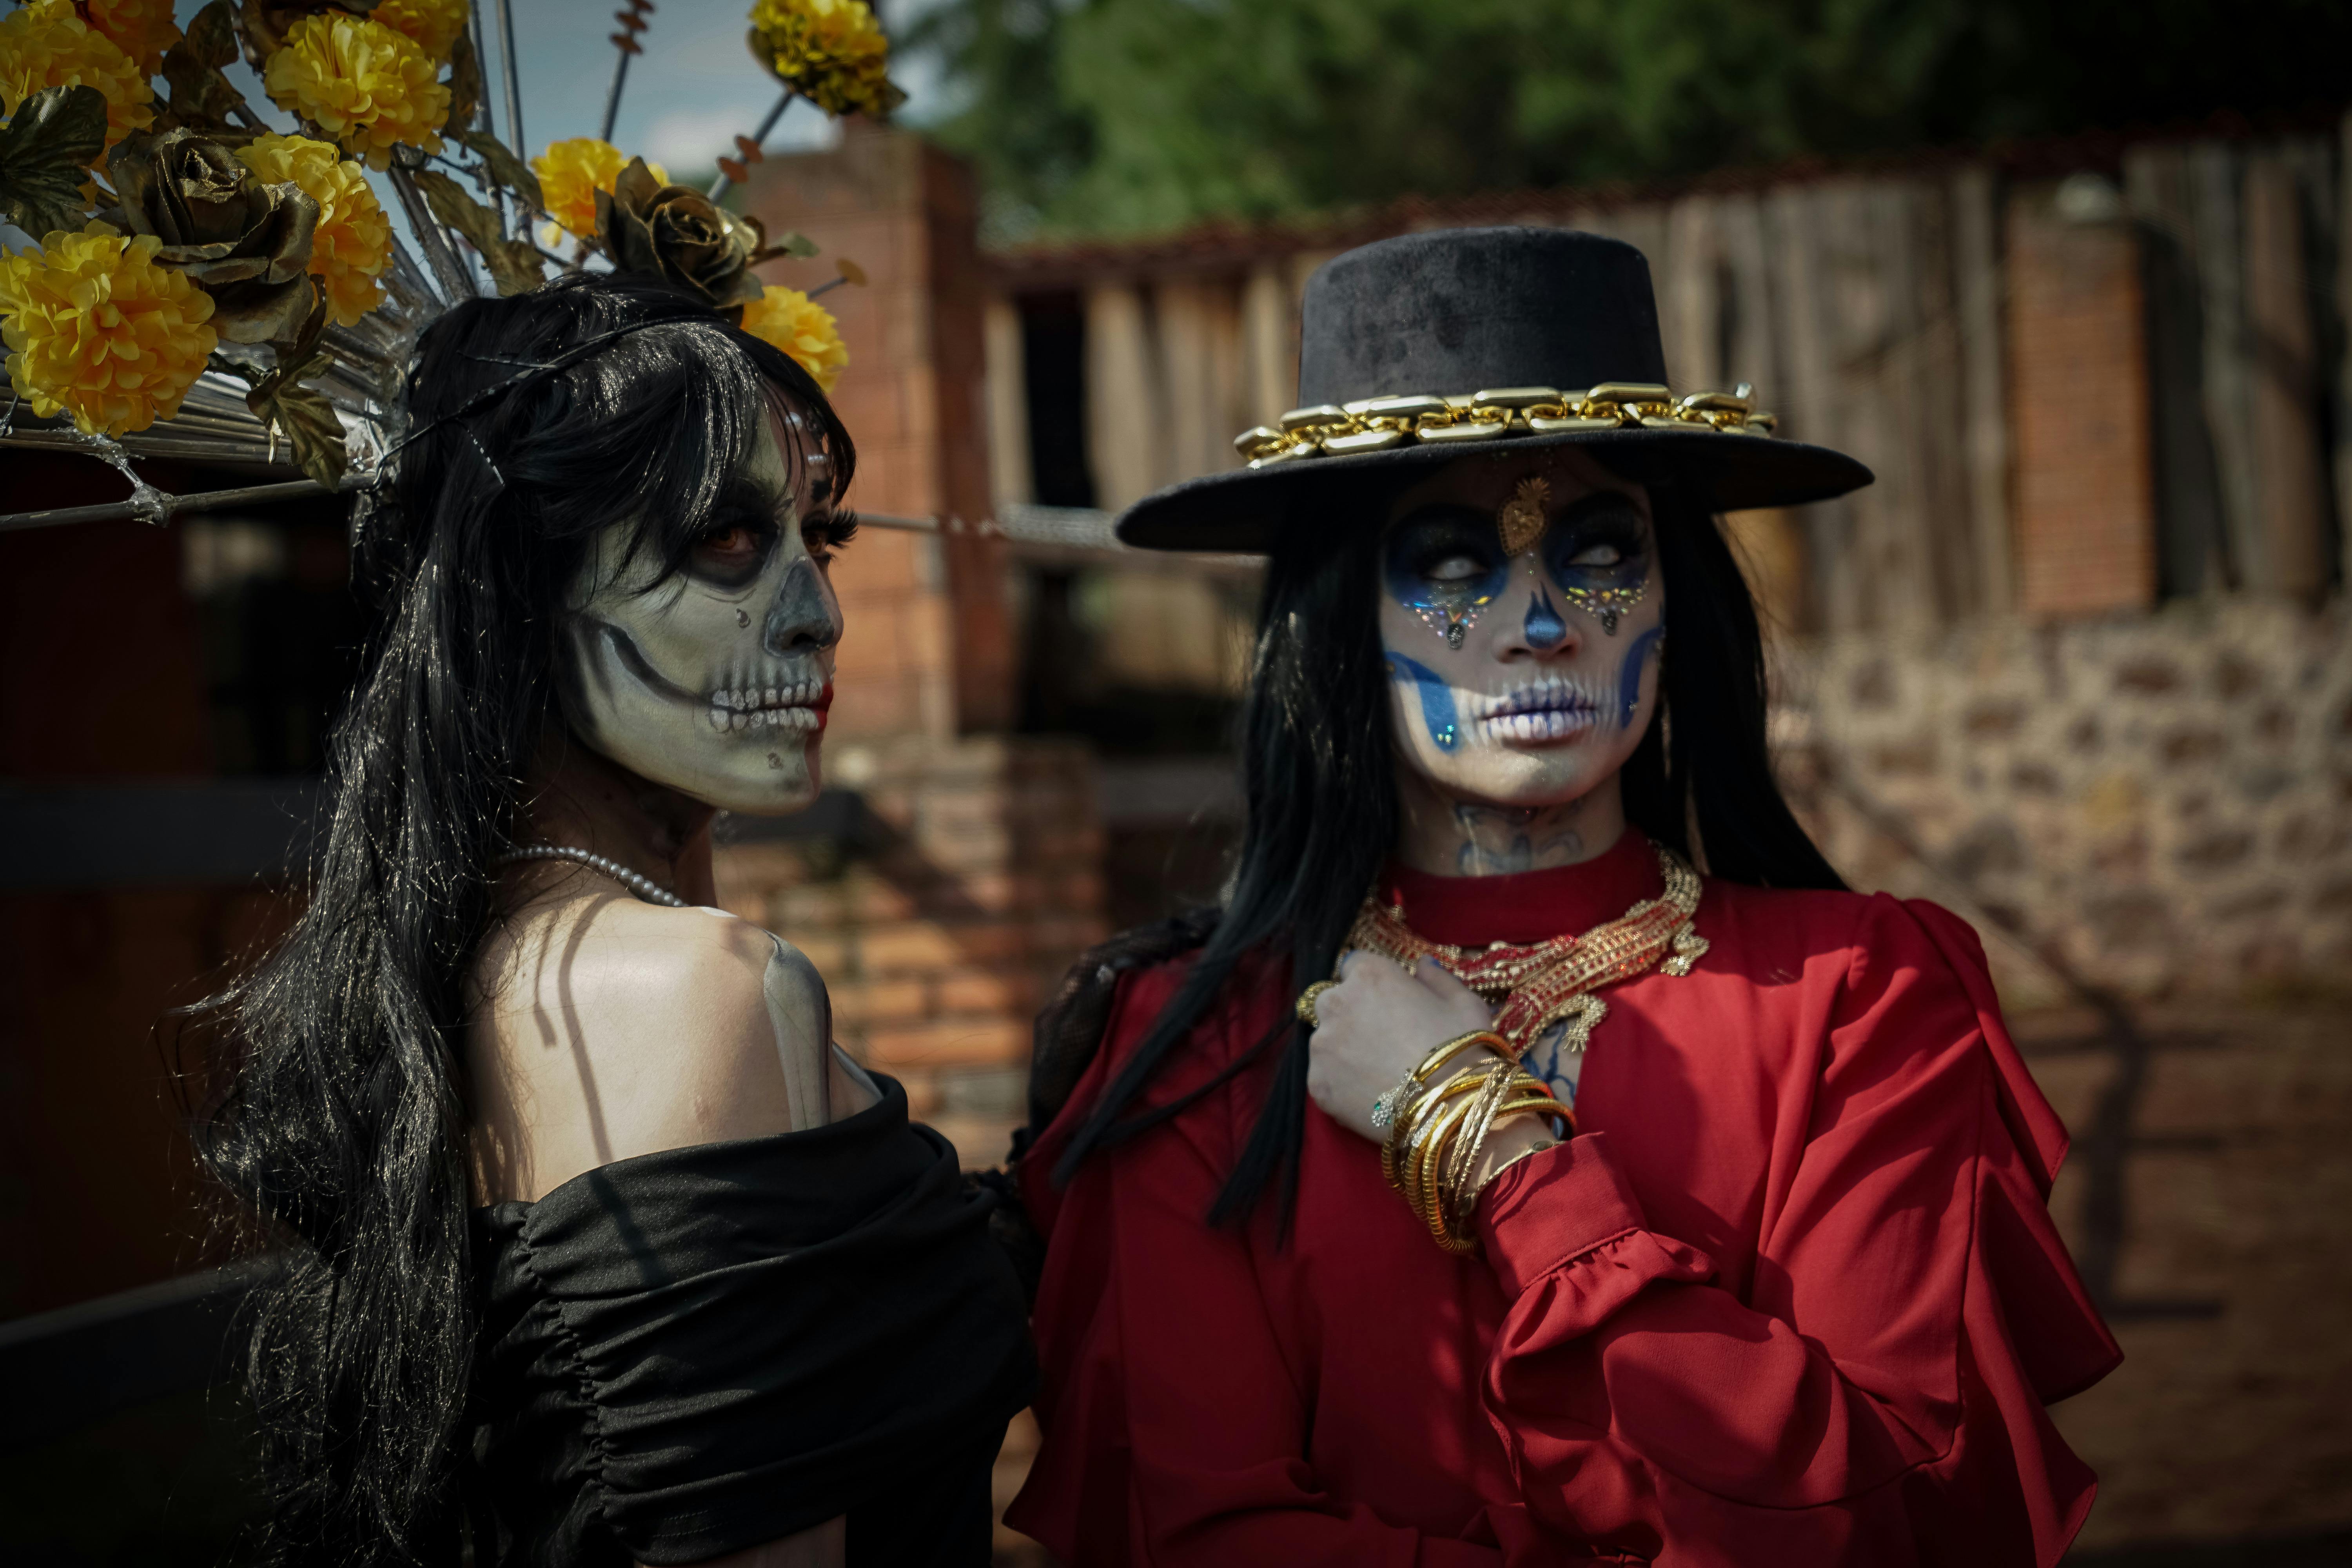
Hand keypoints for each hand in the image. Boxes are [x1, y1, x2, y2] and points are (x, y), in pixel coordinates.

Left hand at [1304, 951, 1494, 1141]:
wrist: (1451, 1109)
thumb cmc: (1462, 1049)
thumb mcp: (1464, 1003)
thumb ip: (1437, 978)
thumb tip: (1423, 965)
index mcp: (1369, 975)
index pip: (1355, 965)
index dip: (1373, 984)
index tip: (1388, 1002)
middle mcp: (1336, 1003)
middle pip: (1334, 1001)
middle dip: (1352, 1014)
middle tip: (1384, 1040)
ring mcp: (1322, 1045)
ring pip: (1327, 1041)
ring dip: (1344, 1050)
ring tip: (1379, 1073)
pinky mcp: (1317, 1084)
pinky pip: (1325, 1078)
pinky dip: (1342, 1085)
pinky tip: (1371, 1096)